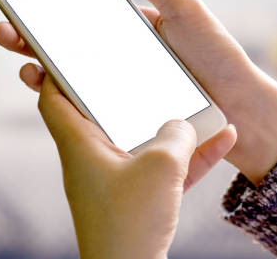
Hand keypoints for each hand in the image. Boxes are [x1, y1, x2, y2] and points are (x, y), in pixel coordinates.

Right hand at [0, 0, 276, 183]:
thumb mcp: (188, 9)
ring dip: (38, 68)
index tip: (25, 8)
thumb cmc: (216, 56)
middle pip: (66, 48)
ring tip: (22, 62)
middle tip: (4, 33)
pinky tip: (45, 88)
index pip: (82, 20)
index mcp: (130, 33)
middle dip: (31, 40)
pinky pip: (86, 106)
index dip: (51, 15)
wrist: (241, 107)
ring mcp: (120, 89)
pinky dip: (60, 97)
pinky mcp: (124, 115)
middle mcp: (119, 60)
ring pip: (68, 78)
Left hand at [36, 74, 234, 258]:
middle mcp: (93, 159)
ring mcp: (117, 180)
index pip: (54, 99)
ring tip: (199, 103)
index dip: (58, 73)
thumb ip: (176, 135)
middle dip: (128, 92)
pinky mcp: (139, 200)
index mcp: (80, 145)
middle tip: (147, 69)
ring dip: (170, 125)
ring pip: (142, 140)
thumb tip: (184, 124)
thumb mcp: (161, 168)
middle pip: (104, 114)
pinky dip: (188, 155)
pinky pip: (164, 167)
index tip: (75, 52)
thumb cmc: (131, 223)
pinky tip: (222, 139)